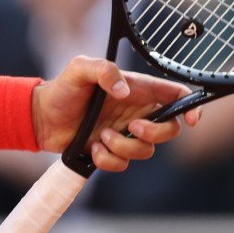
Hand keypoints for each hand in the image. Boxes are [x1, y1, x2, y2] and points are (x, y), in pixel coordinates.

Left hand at [32, 56, 198, 171]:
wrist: (41, 117)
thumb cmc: (62, 89)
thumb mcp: (79, 68)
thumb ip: (103, 70)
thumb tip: (124, 90)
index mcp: (137, 90)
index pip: (176, 96)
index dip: (191, 107)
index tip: (192, 120)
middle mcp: (136, 112)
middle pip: (169, 130)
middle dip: (155, 133)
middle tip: (131, 127)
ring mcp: (125, 134)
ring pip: (146, 151)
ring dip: (124, 147)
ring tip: (102, 136)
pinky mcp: (112, 151)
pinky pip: (123, 164)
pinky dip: (109, 160)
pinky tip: (93, 148)